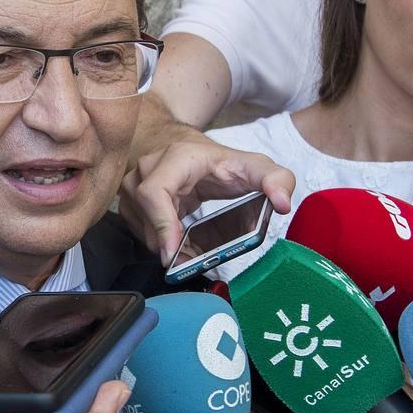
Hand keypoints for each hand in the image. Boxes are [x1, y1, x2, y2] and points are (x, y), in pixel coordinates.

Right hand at [119, 135, 294, 263]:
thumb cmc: (218, 160)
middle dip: (166, 244)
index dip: (162, 224)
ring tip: (189, 254)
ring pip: (140, 227)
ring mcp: (132, 185)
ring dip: (164, 246)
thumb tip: (282, 203)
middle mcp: (146, 169)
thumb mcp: (253, 166)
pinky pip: (139, 230)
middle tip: (188, 263)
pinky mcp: (130, 201)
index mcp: (176, 158)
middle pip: (145, 216)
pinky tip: (179, 245)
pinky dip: (159, 243)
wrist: (187, 149)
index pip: (155, 192)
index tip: (173, 252)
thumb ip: (276, 179)